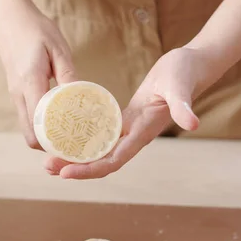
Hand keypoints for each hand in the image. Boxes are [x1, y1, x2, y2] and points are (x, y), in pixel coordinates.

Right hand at [0, 1, 75, 147]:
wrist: (9, 18)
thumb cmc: (35, 30)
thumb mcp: (58, 48)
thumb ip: (68, 75)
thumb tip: (81, 98)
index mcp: (30, 83)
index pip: (37, 125)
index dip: (53, 142)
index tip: (72, 147)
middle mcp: (18, 95)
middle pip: (30, 135)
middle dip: (49, 146)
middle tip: (72, 147)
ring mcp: (14, 96)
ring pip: (27, 129)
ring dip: (44, 138)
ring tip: (67, 138)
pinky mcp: (16, 94)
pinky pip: (27, 119)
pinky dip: (40, 126)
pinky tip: (57, 122)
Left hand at [45, 46, 206, 178]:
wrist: (192, 67)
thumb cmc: (185, 74)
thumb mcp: (180, 87)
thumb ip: (184, 106)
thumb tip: (193, 124)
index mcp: (143, 133)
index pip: (113, 160)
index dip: (89, 169)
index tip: (66, 173)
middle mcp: (133, 137)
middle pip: (100, 162)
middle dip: (74, 167)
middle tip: (47, 166)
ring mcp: (128, 131)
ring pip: (98, 152)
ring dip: (74, 158)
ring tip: (49, 161)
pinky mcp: (124, 120)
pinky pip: (99, 137)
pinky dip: (82, 142)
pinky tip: (64, 140)